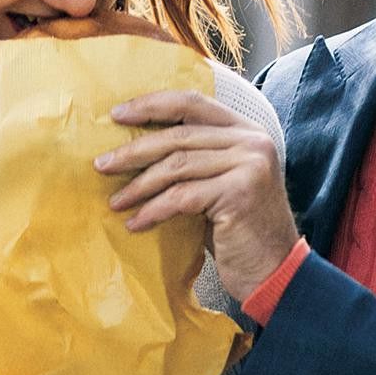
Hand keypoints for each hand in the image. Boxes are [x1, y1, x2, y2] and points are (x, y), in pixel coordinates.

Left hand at [98, 90, 298, 303]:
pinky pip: (182, 197)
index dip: (152, 105)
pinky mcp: (240, 193)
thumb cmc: (239, 232)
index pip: (192, 103)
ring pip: (176, 165)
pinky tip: (136, 224)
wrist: (274, 272)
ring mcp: (249, 165)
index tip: (117, 115)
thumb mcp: (218, 184)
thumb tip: (136, 147)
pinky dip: (153, 211)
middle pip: (178, 136)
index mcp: (247, 130)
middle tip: (101, 166)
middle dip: (133, 151)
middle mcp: (252, 141)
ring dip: (139, 186)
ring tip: (115, 202)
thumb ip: (195, 158)